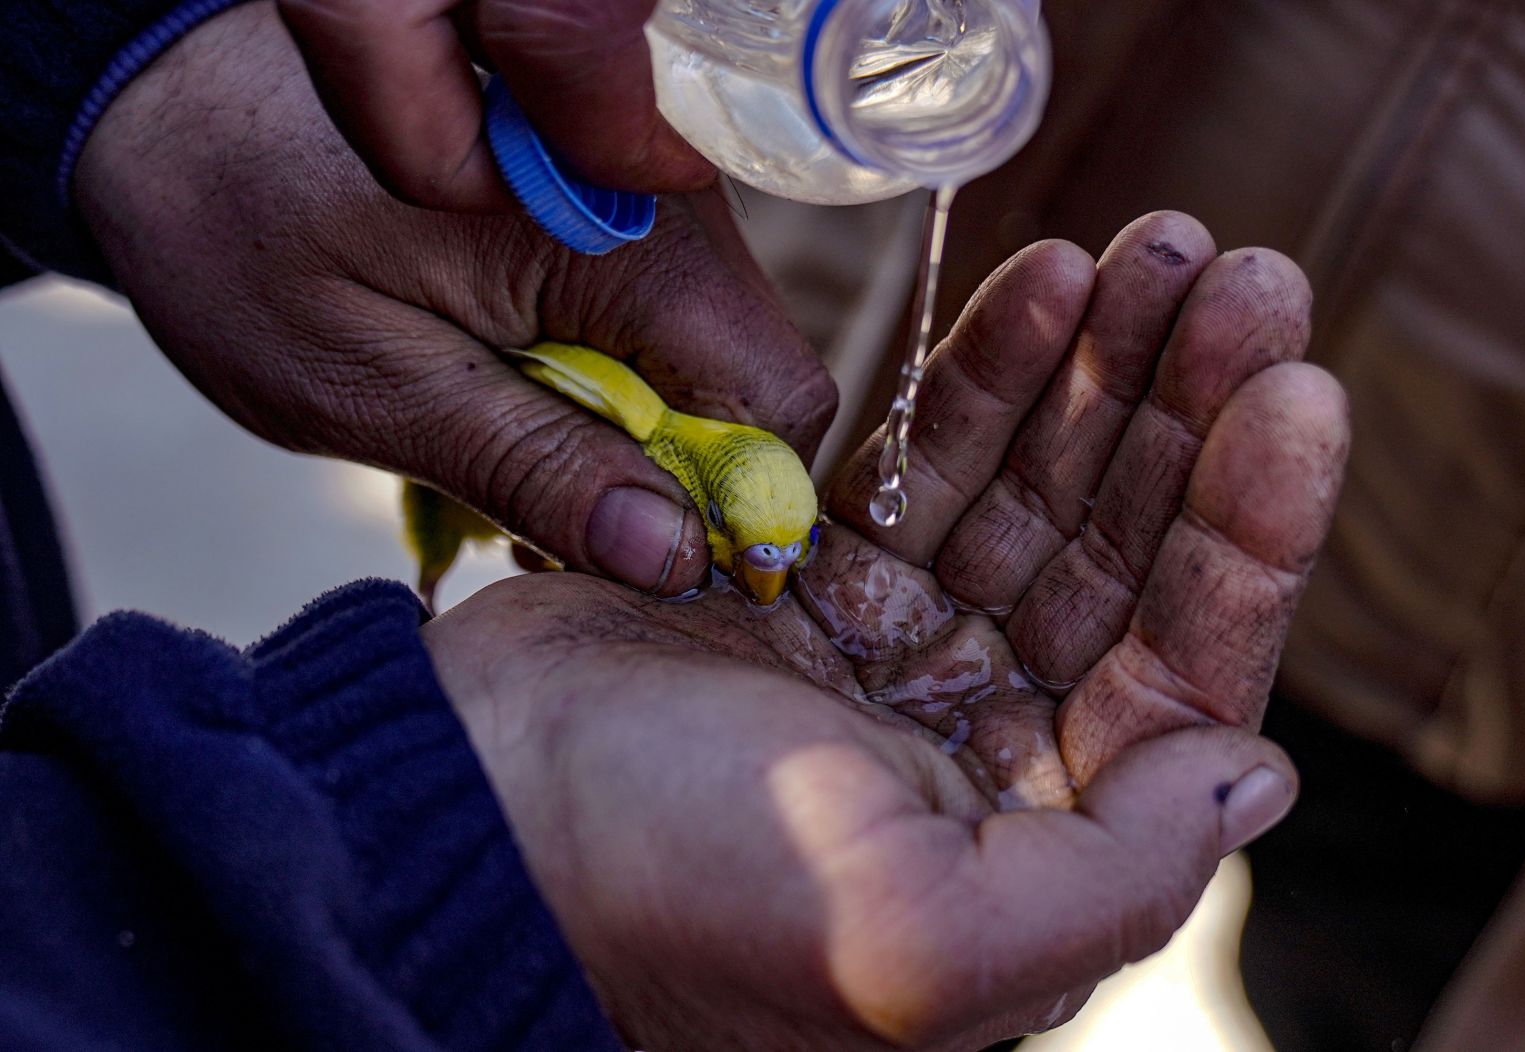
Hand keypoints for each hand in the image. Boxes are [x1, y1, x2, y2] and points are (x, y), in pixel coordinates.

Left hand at [74, 2, 831, 597]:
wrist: (176, 103)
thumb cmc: (243, 228)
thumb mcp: (373, 382)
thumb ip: (532, 465)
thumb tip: (674, 557)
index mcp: (622, 237)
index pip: (775, 399)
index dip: (734, 503)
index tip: (648, 560)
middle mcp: (660, 204)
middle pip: (755, 387)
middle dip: (677, 479)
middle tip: (551, 517)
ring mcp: (641, 204)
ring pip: (713, 366)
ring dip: (638, 440)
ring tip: (514, 451)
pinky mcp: (611, 217)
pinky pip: (663, 332)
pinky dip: (611, 391)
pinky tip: (517, 399)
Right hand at [424, 213, 1349, 1048]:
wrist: (465, 819)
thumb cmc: (670, 900)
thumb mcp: (915, 947)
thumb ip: (1112, 882)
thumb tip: (1254, 771)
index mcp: (1029, 849)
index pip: (1183, 675)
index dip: (1250, 533)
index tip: (1292, 394)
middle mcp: (978, 751)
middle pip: (1118, 564)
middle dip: (1185, 421)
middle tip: (1241, 281)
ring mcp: (893, 658)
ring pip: (1028, 498)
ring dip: (1094, 377)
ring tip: (1146, 256)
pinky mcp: (811, 582)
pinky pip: (922, 467)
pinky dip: (979, 381)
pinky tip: (1037, 289)